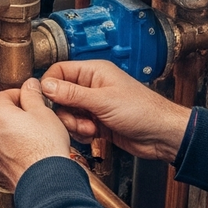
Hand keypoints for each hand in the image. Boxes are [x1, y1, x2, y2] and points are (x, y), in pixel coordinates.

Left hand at [0, 79, 73, 184]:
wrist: (46, 182)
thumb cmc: (46, 150)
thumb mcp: (44, 113)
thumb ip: (32, 95)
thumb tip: (29, 85)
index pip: (3, 94)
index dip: (20, 94)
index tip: (30, 98)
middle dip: (15, 114)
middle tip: (35, 118)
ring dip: (12, 132)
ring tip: (34, 137)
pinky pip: (2, 152)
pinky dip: (11, 149)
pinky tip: (28, 152)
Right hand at [39, 60, 190, 163]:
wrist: (161, 135)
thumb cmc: (143, 111)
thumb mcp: (103, 101)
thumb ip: (72, 94)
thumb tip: (45, 85)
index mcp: (94, 72)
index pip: (59, 72)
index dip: (50, 86)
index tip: (48, 101)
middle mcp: (91, 87)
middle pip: (60, 95)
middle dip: (65, 111)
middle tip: (77, 119)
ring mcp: (94, 105)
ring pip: (67, 113)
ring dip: (74, 124)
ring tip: (90, 128)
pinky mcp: (97, 122)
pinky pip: (77, 126)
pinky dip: (81, 133)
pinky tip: (94, 135)